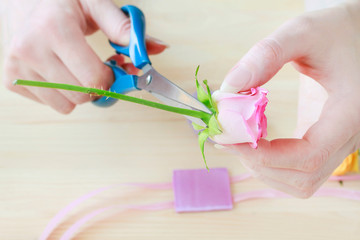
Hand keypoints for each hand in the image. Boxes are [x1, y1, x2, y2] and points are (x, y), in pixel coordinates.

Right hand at [2, 0, 166, 112]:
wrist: (24, 1)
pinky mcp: (11, 79)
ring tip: (75, 68)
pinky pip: (51, 104)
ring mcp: (18, 66)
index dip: (110, 78)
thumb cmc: (63, 2)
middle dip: (97, 86)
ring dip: (79, 92)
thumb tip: (158, 49)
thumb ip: (126, 29)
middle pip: (82, 95)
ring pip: (66, 105)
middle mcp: (30, 49)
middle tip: (95, 69)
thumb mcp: (96, 6)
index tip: (110, 67)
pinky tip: (58, 72)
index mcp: (54, 29)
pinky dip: (61, 94)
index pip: (94, 78)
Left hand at [219, 1, 359, 197]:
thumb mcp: (302, 32)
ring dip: (266, 170)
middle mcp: (349, 136)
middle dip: (261, 165)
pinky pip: (301, 168)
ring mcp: (339, 142)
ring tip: (238, 143)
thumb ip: (266, 56)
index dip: (267, 157)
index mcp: (350, 113)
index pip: (309, 156)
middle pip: (304, 177)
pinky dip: (274, 165)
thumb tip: (228, 88)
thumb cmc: (335, 31)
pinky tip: (254, 142)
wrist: (354, 35)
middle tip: (229, 140)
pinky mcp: (326, 139)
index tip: (233, 140)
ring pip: (303, 181)